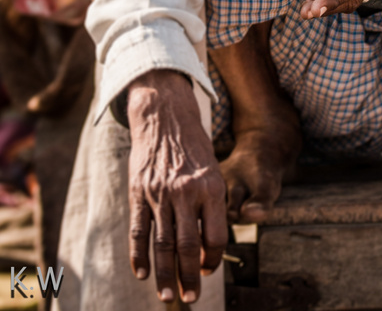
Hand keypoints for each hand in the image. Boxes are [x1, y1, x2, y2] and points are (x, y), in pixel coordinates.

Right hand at [126, 69, 227, 303]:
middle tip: (190, 299)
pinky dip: (139, 256)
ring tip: (167, 296)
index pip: (214, 236)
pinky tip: (143, 274)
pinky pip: (140, 231)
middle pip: (188, 246)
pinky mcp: (139, 192)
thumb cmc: (194, 148)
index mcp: (211, 187)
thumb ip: (211, 206)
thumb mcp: (213, 170)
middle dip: (190, 277)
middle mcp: (187, 192)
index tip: (207, 271)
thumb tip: (208, 246)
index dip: (212, 259)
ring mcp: (161, 193)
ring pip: (163, 244)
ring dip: (165, 274)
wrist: (165, 117)